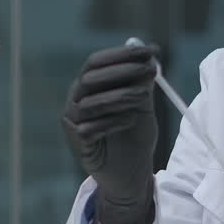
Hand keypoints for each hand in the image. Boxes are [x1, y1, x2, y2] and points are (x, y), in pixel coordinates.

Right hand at [61, 44, 158, 223]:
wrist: (131, 173)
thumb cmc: (134, 136)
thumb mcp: (142, 105)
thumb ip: (141, 83)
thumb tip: (149, 56)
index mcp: (88, 87)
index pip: (97, 62)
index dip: (121, 54)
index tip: (149, 50)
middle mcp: (76, 100)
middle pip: (89, 78)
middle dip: (121, 71)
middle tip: (149, 69)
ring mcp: (73, 123)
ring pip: (90, 103)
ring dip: (119, 96)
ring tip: (144, 95)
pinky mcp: (78, 144)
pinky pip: (90, 129)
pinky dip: (113, 121)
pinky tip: (131, 119)